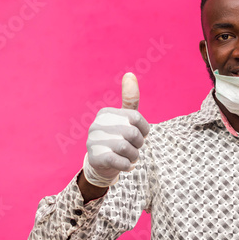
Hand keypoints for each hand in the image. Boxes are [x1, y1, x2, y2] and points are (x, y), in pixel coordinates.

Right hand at [83, 72, 149, 186]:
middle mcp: (97, 125)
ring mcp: (94, 141)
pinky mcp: (95, 157)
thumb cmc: (118, 137)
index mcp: (106, 113)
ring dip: (134, 156)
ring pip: (127, 148)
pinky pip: (120, 161)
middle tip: (135, 148)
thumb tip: (130, 73)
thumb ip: (129, 98)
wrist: (101, 164)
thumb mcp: (126, 118)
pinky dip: (127, 165)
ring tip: (130, 157)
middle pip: (132, 133)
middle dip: (139, 144)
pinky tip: (126, 165)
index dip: (144, 129)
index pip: (135, 117)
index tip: (140, 134)